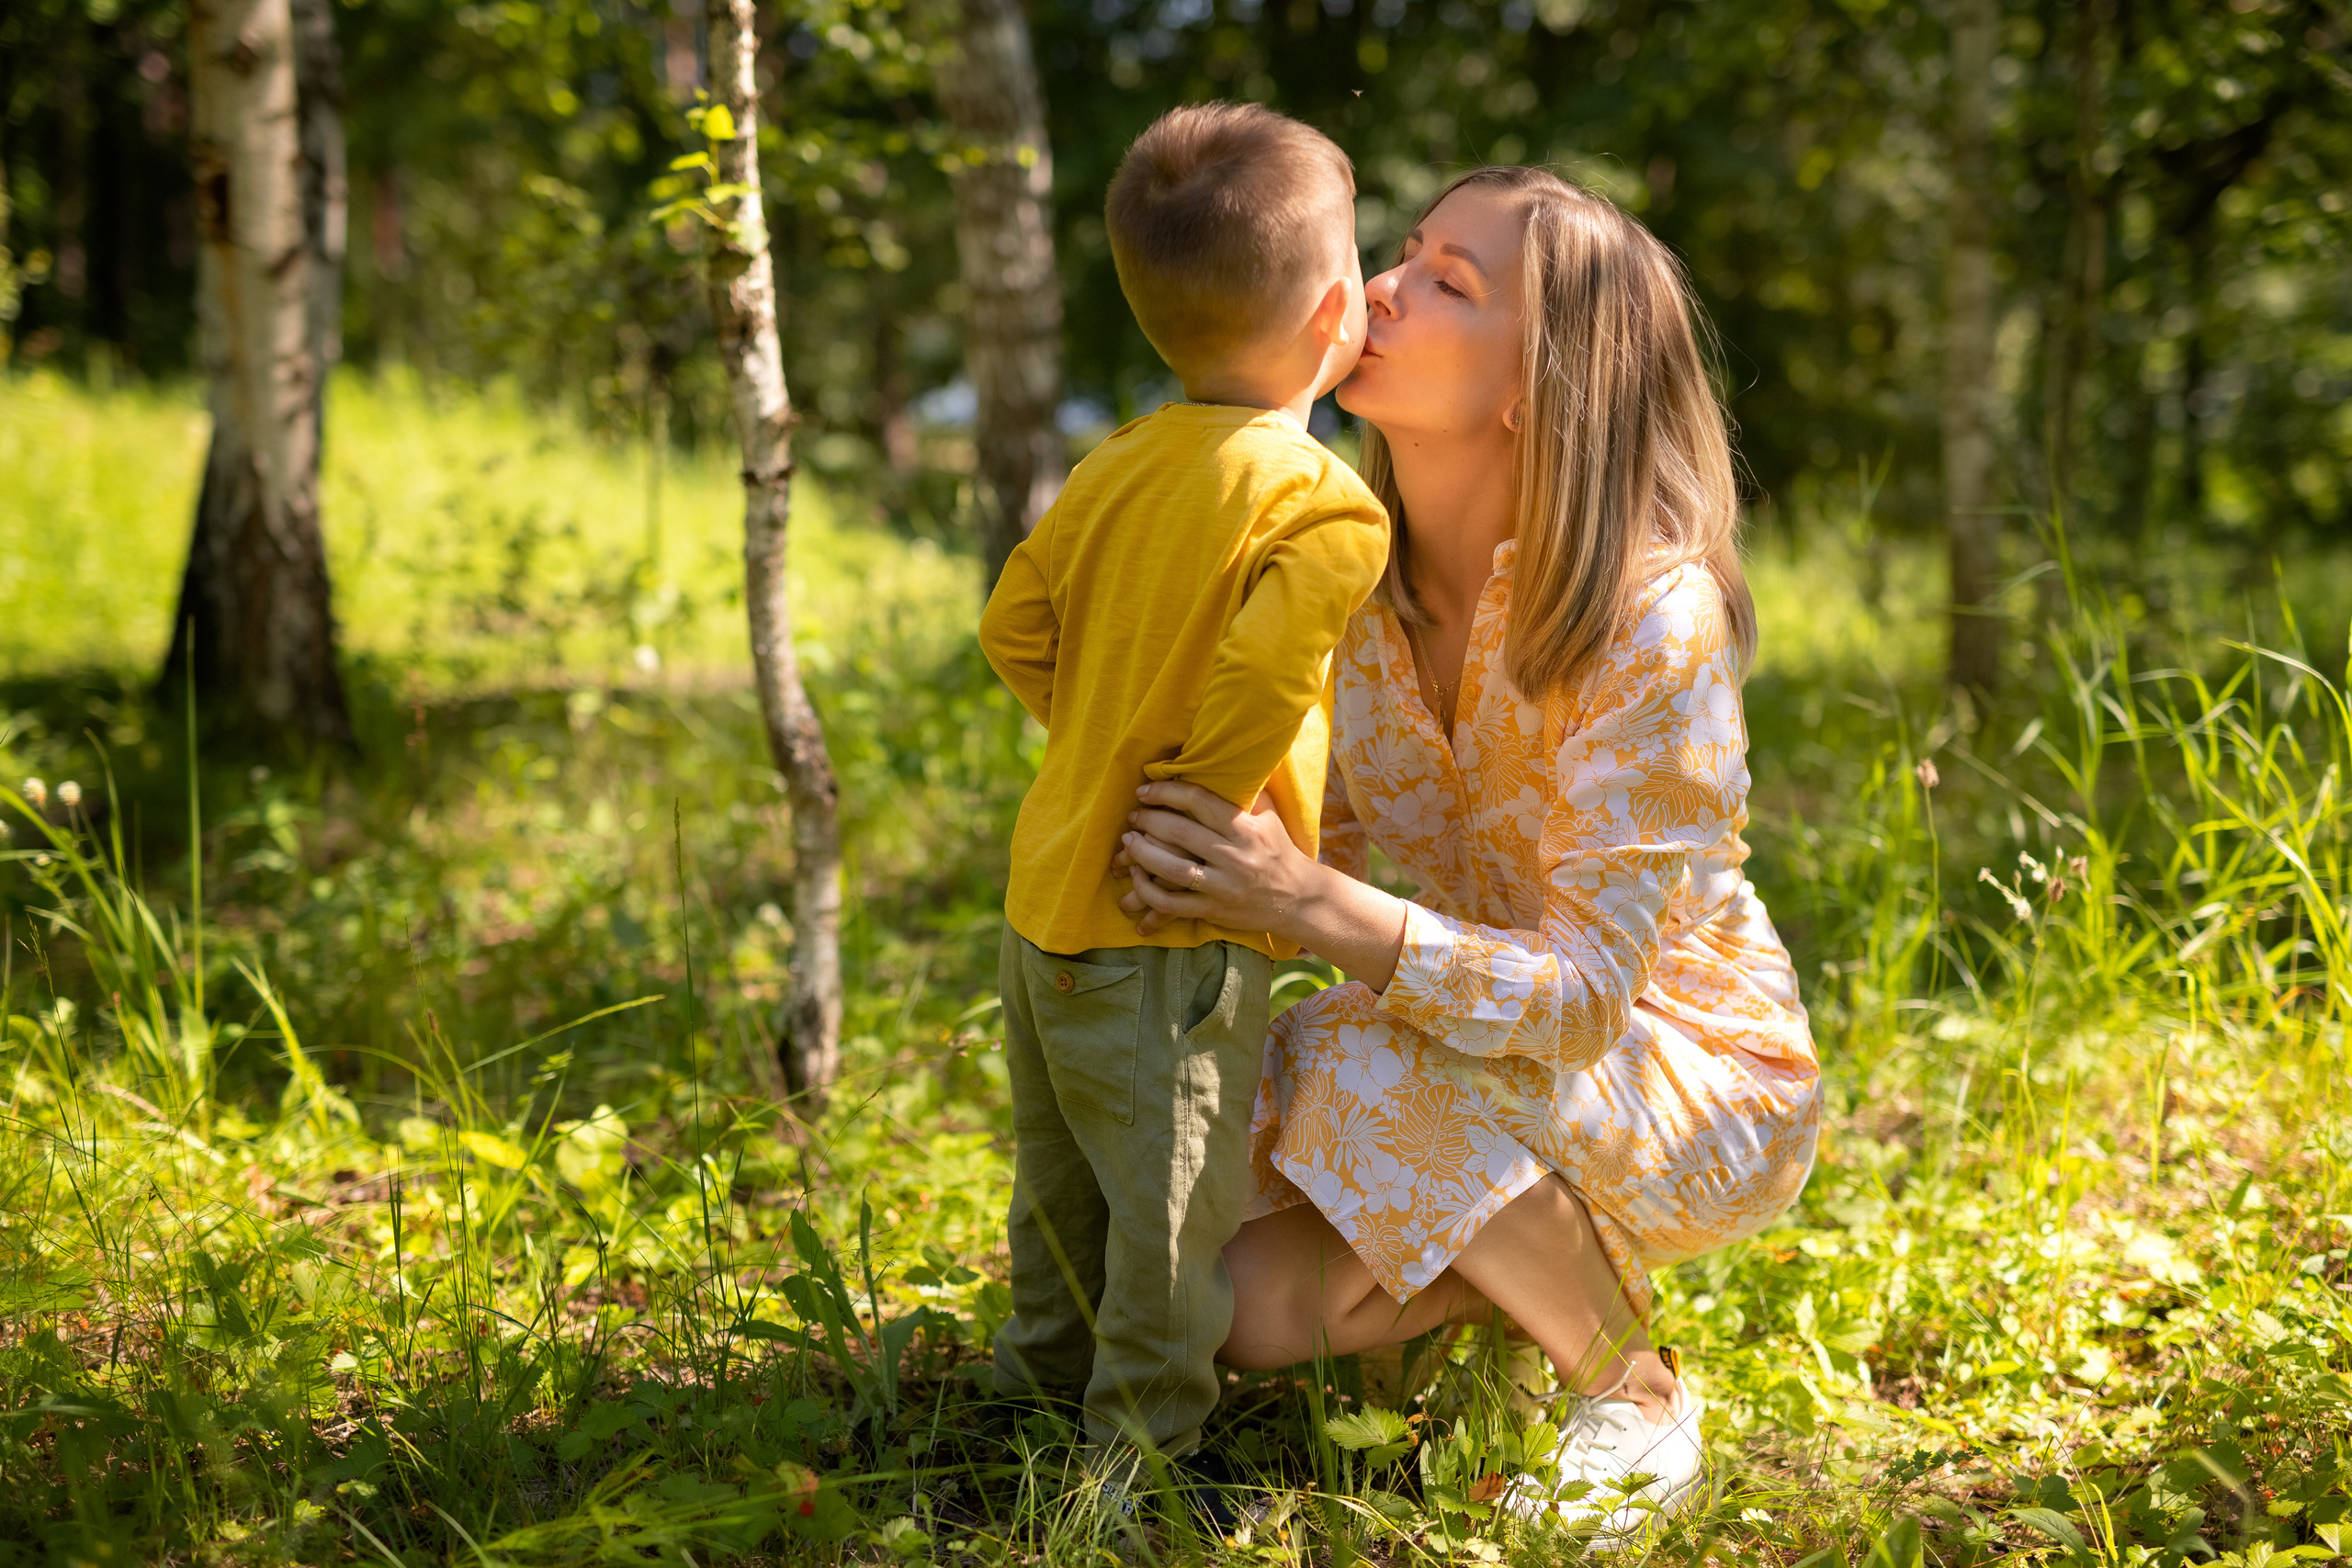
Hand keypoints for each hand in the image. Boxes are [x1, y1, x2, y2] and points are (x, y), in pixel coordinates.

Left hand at [1111, 782, 1313, 937]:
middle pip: (1180, 832)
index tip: (1145, 790)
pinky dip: (1148, 890)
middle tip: (1133, 816)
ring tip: (1128, 842)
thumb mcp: (1269, 817)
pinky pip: (1171, 904)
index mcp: (1247, 828)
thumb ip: (1244, 792)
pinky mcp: (1214, 911)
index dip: (1166, 791)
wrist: (1300, 899)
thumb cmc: (1279, 850)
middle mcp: (1236, 856)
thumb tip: (1221, 758)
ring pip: (1171, 869)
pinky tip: (1138, 877)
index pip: (1199, 801)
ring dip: (1141, 854)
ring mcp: (1224, 886)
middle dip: (1148, 820)